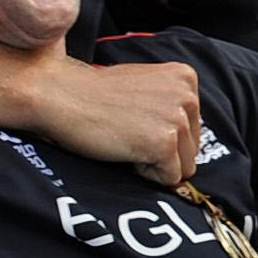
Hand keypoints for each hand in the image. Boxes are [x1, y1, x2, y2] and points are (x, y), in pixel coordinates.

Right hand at [39, 56, 201, 184]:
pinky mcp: (164, 143)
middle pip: (191, 149)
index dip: (163, 134)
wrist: (64, 96)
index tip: (136, 121)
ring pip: (183, 167)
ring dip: (153, 162)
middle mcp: (188, 95)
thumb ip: (171, 103)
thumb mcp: (146, 84)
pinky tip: (125, 149)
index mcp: (186, 78)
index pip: (193, 127)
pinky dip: (145, 173)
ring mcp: (178, 119)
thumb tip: (186, 140)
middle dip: (162, 151)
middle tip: (129, 132)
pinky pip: (169, 179)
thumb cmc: (97, 94)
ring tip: (127, 139)